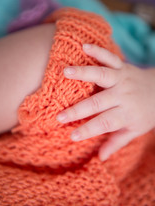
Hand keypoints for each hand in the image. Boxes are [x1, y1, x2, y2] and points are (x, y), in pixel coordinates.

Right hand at [56, 44, 154, 160]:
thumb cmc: (146, 113)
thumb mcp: (135, 131)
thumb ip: (117, 143)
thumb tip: (101, 158)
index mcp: (126, 114)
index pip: (104, 124)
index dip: (88, 130)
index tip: (72, 136)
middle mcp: (123, 96)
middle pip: (98, 103)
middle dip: (78, 110)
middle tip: (59, 116)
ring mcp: (122, 79)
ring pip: (102, 76)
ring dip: (83, 74)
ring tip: (65, 72)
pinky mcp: (123, 67)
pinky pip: (110, 58)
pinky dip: (98, 52)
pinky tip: (84, 47)